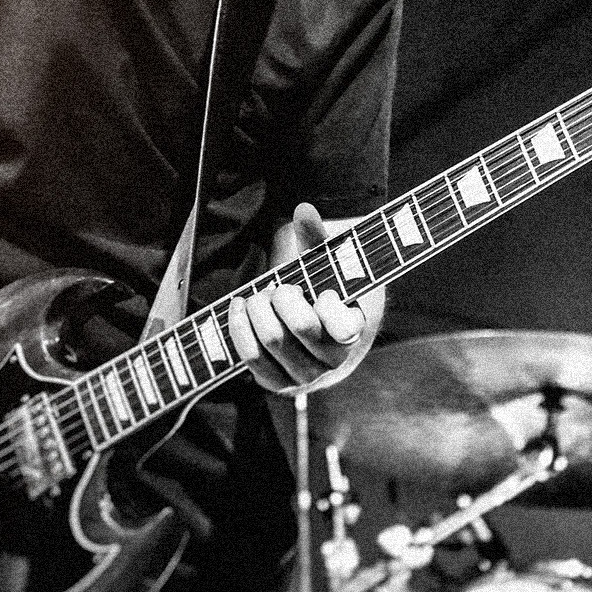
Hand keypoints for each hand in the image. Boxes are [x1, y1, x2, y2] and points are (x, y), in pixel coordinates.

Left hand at [226, 203, 380, 392]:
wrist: (321, 336)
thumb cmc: (326, 291)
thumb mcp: (330, 265)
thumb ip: (318, 239)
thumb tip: (303, 209)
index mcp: (352, 331)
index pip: (344, 328)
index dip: (328, 305)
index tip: (323, 291)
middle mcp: (332, 361)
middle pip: (301, 329)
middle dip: (282, 298)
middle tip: (279, 286)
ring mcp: (304, 375)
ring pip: (273, 343)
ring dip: (258, 310)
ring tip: (258, 295)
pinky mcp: (277, 382)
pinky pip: (252, 360)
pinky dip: (240, 328)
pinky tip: (238, 306)